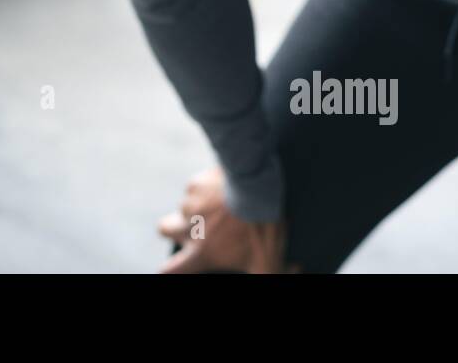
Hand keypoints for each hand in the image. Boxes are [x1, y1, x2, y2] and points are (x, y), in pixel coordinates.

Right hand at [156, 165, 299, 273]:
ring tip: (222, 204)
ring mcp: (190, 204)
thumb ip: (271, 274)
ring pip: (184, 206)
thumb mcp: (266, 260)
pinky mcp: (196, 183)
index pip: (169, 270)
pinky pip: (196, 186)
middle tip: (196, 226)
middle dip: (173, 228)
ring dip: (198, 206)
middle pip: (164, 229)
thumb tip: (294, 271)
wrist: (257, 186)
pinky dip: (207, 187)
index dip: (169, 270)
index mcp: (203, 252)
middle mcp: (189, 229)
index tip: (174, 267)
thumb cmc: (262, 228)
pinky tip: (225, 187)